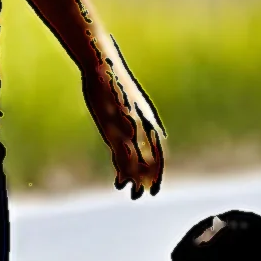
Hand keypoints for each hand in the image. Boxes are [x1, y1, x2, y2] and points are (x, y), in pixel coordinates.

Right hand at [82, 48, 164, 200]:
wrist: (102, 64)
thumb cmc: (113, 80)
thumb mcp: (129, 100)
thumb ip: (137, 118)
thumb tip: (145, 130)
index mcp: (148, 119)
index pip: (158, 151)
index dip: (158, 169)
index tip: (156, 185)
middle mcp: (142, 125)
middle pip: (151, 159)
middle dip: (151, 179)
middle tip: (150, 195)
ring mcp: (128, 126)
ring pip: (137, 160)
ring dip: (137, 180)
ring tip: (134, 196)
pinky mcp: (113, 126)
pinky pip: (120, 154)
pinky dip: (122, 170)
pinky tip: (120, 182)